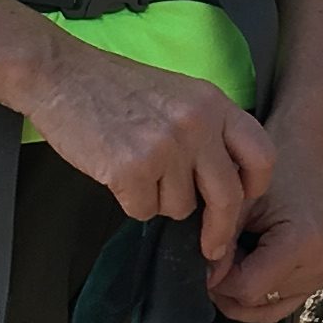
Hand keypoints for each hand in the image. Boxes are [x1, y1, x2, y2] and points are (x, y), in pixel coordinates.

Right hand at [28, 33, 273, 273]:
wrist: (61, 75)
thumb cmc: (115, 88)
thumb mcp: (178, 94)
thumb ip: (207, 131)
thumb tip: (225, 185)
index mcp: (213, 103)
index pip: (261, 155)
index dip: (254, 188)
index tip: (242, 204)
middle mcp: (196, 124)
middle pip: (228, 196)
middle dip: (219, 230)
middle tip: (211, 248)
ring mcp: (165, 146)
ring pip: (180, 208)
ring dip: (159, 201)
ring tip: (137, 168)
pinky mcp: (131, 168)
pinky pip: (143, 210)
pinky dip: (130, 201)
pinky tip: (116, 172)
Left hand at [211, 128, 322, 321]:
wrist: (309, 155)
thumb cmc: (274, 169)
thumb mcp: (241, 198)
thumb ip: (221, 238)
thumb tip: (205, 278)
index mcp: (302, 244)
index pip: (248, 288)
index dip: (217, 279)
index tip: (202, 257)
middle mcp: (320, 266)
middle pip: (255, 301)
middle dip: (227, 284)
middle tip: (216, 253)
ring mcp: (322, 276)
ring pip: (264, 309)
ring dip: (240, 290)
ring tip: (233, 256)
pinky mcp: (318, 279)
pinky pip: (277, 305)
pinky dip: (255, 293)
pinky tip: (245, 266)